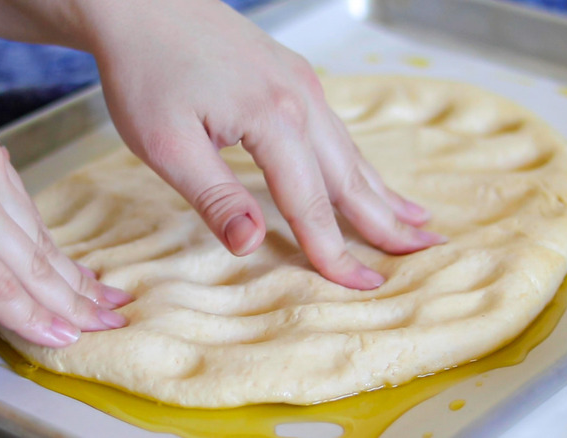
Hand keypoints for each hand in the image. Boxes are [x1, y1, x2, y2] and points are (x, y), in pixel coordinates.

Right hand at [0, 106, 131, 346]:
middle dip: (75, 282)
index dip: (60, 254)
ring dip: (64, 305)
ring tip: (90, 327)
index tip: (86, 278)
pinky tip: (55, 333)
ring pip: (29, 265)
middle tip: (106, 306)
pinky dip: (31, 316)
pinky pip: (1, 286)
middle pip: (37, 239)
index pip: (28, 213)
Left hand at [81, 0, 445, 288]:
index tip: (363, 286)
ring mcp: (299, 83)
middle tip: (427, 250)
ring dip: (382, 190)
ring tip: (416, 219)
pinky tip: (366, 172)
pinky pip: (336, 129)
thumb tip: (252, 245)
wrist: (138, 2)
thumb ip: (214, 196)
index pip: (311, 203)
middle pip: (350, 176)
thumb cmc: (146, 69)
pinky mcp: (290, 75)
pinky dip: (359, 160)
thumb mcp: (165, 143)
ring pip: (350, 150)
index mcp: (273, 120)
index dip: (334, 251)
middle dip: (388, 221)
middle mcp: (300, 99)